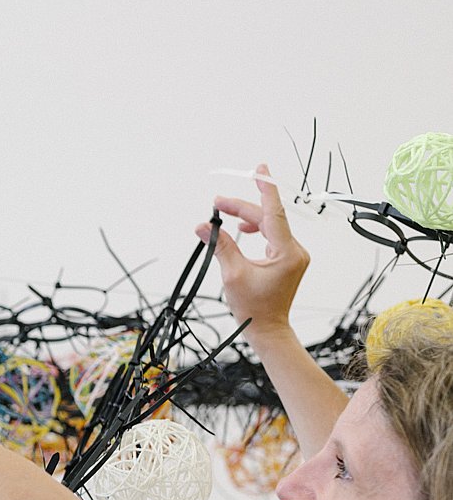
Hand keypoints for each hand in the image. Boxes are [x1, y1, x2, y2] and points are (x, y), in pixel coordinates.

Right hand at [197, 163, 309, 339]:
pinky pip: (272, 237)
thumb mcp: (233, 275)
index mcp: (286, 252)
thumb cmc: (253, 308)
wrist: (268, 330)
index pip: (274, 213)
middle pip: (267, 219)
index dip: (266, 189)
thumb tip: (204, 226)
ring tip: (225, 215)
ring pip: (269, 226)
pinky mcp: (288, 260)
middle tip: (217, 203)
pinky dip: (255, 231)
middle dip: (242, 209)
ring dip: (247, 219)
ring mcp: (293, 255)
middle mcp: (294, 250)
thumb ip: (220, 246)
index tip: (260, 169)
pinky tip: (241, 231)